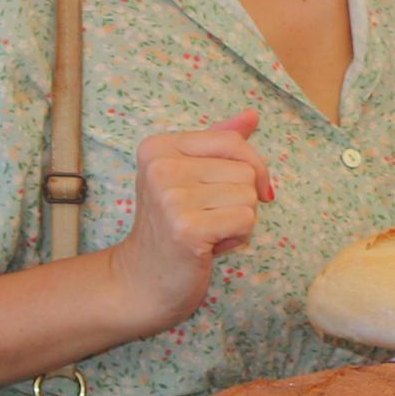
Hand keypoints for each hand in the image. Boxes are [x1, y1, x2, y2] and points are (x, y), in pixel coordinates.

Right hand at [109, 111, 272, 328]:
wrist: (142, 280)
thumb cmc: (171, 226)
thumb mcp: (189, 176)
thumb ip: (218, 143)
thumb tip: (252, 115)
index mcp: (158, 146)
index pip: (232, 140)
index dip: (252, 165)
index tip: (248, 188)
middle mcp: (161, 166)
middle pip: (245, 170)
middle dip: (240, 199)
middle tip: (208, 217)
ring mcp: (171, 197)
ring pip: (249, 196)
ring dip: (238, 220)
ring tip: (208, 231)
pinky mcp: (186, 228)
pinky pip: (246, 220)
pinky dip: (237, 237)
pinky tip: (209, 246)